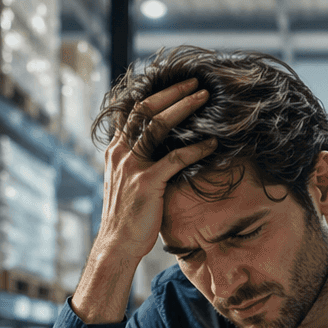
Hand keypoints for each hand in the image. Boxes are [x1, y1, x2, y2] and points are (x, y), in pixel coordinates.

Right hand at [72, 79, 216, 323]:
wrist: (117, 244)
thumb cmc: (128, 214)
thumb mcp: (127, 180)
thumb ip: (138, 160)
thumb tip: (160, 146)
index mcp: (115, 149)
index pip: (134, 110)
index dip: (156, 94)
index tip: (179, 85)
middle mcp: (120, 152)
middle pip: (145, 109)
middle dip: (172, 93)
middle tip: (195, 84)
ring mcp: (132, 166)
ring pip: (157, 126)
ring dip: (184, 109)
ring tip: (205, 99)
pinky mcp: (146, 182)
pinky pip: (175, 159)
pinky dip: (195, 148)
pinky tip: (212, 143)